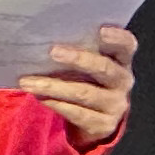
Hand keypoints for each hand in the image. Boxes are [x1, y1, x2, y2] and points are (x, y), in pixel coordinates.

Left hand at [18, 24, 137, 148]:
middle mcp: (122, 82)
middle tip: (53, 51)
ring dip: (53, 86)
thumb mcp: (89, 67)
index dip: (118, 37)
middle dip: (79, 59)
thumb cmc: (87, 83)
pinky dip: (56, 104)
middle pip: (105, 68)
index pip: (127, 46)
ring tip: (28, 82)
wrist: (95, 122)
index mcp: (121, 62)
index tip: (101, 30)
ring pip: (84, 93)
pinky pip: (77, 113)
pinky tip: (40, 97)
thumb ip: (80, 52)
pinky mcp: (103, 125)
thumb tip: (45, 40)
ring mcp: (115, 105)